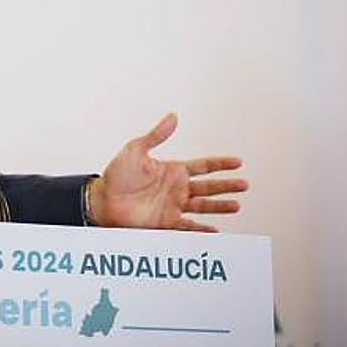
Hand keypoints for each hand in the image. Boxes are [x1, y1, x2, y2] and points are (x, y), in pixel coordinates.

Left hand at [88, 113, 246, 231]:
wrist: (102, 199)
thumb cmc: (116, 175)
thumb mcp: (135, 150)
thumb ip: (156, 135)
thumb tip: (173, 116)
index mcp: (172, 170)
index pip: (202, 166)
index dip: (220, 164)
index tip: (238, 162)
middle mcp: (176, 188)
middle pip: (208, 186)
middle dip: (226, 186)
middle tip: (244, 185)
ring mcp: (173, 206)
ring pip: (203, 206)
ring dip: (219, 206)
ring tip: (236, 205)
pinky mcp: (166, 222)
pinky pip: (188, 226)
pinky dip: (201, 230)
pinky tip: (214, 230)